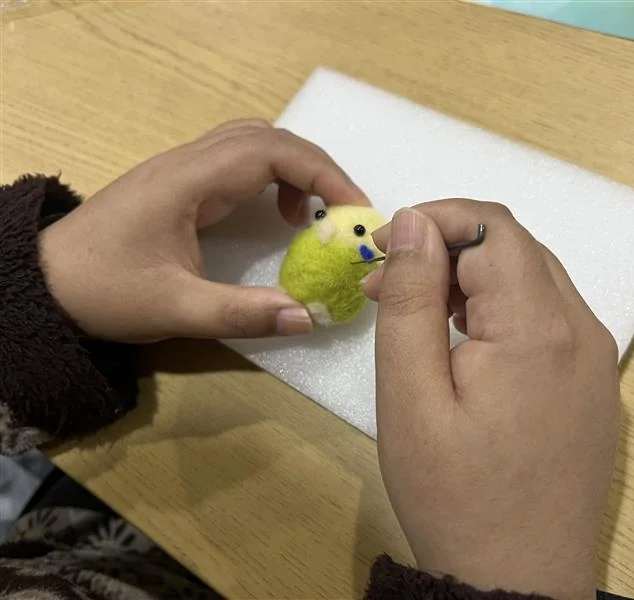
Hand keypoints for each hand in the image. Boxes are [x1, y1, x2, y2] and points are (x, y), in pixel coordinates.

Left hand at [39, 119, 368, 341]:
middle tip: (344, 212)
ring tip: (311, 216)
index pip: (270, 151)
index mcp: (188, 181)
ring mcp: (182, 169)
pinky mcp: (179, 183)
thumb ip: (243, 315)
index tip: (354, 208)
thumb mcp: (176, 310)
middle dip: (316, 169)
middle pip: (267, 136)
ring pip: (253, 142)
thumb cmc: (104, 291)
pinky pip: (238, 160)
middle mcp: (188, 162)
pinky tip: (275, 217)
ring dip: (293, 170)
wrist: (44, 282)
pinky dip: (271, 179)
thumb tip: (309, 316)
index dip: (321, 173)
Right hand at [363, 200, 619, 598]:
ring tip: (422, 324)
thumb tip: (413, 222)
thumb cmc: (455, 496)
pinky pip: (551, 322)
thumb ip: (410, 300)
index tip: (385, 254)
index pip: (493, 227)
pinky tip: (469, 351)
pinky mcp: (596, 387)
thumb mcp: (410, 396)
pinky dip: (505, 314)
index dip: (435, 221)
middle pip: (517, 250)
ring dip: (475, 283)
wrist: (519, 584)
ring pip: (534, 282)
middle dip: (449, 252)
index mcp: (541, 328)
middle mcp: (585, 332)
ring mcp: (598, 361)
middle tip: (390, 291)